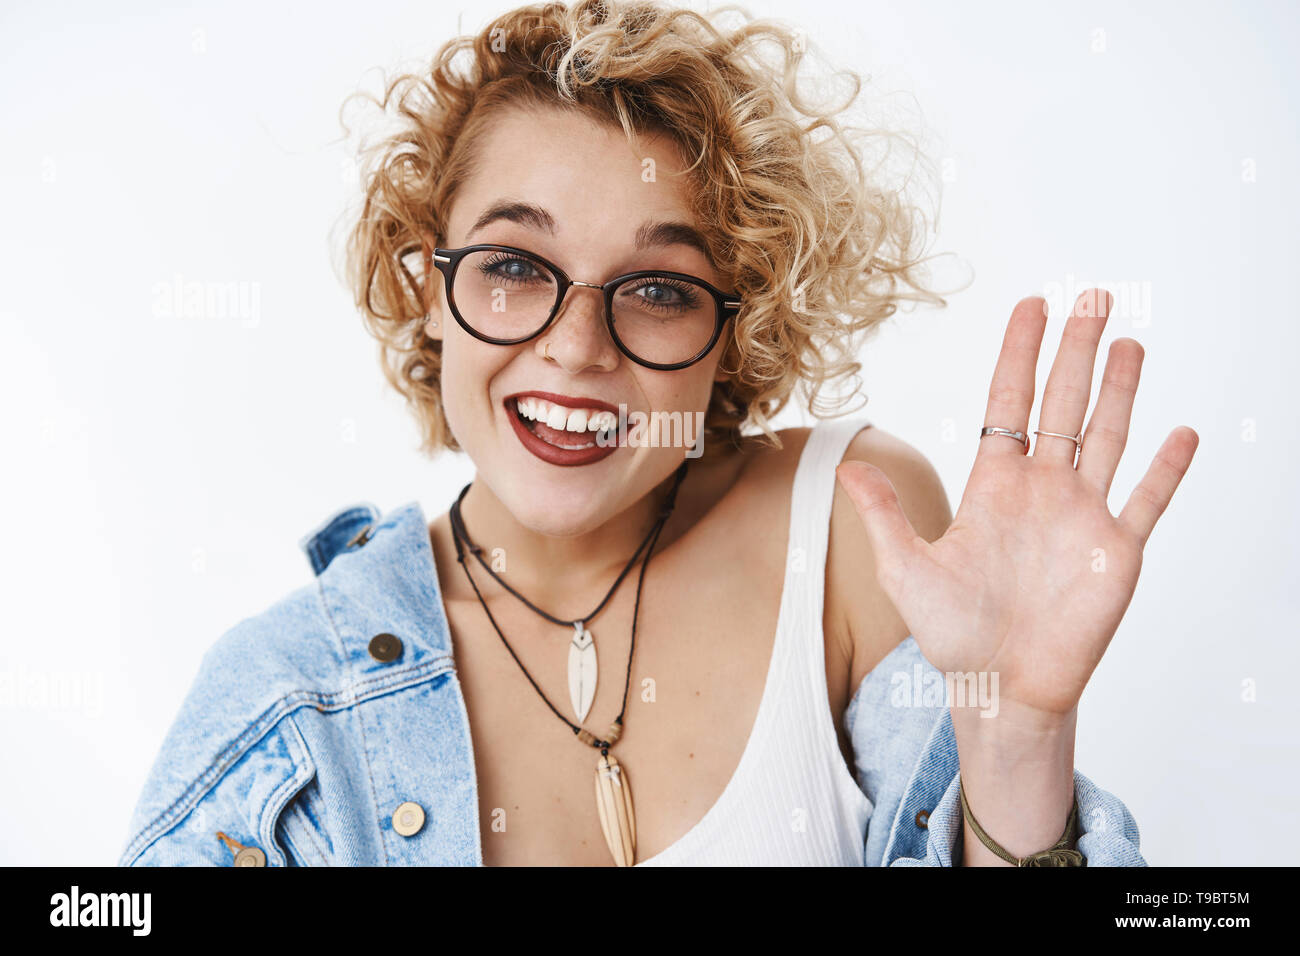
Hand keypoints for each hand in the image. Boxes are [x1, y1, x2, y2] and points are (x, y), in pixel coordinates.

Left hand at [836, 290, 1197, 727]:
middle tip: (1093, 296)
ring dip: (1120, 390)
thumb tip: (846, 465)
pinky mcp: (1117, 551)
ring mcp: (1082, 515)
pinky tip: (1181, 432)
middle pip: (1063, 403)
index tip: (1031, 306)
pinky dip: (1165, 469)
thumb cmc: (952, 633)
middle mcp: (1041, 490)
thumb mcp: (906, 570)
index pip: (1008, 402)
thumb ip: (883, 516)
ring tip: (1129, 341)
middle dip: (1076, 350)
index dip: (1019, 353)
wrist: (1001, 687)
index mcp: (993, 485)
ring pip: (1107, 437)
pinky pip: (1147, 501)